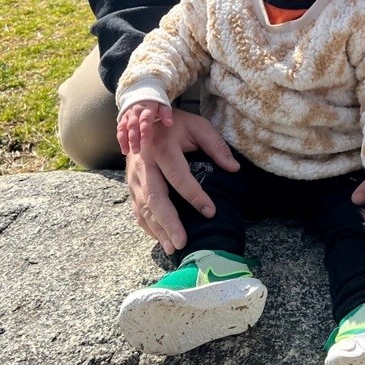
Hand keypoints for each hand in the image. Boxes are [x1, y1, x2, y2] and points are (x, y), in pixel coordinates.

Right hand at [117, 100, 172, 155]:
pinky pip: (120, 129)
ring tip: (128, 152)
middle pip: (133, 126)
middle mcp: (135, 112)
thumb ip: (166, 113)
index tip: (145, 142)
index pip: (145, 120)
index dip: (144, 131)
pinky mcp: (123, 119)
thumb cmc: (155, 104)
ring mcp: (128, 115)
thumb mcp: (163, 104)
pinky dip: (121, 140)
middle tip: (136, 150)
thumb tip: (169, 123)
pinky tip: (124, 150)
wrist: (142, 93)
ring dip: (125, 140)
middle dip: (134, 138)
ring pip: (124, 128)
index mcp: (147, 108)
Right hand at [126, 110, 238, 254]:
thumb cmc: (175, 124)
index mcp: (162, 148)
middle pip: (155, 198)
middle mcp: (145, 165)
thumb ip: (216, 145)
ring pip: (144, 207)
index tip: (210, 211)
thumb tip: (233, 168)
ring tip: (173, 247)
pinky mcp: (131, 185)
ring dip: (158, 229)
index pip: (179, 177)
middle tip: (182, 242)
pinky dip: (147, 226)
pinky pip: (136, 209)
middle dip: (169, 222)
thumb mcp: (198, 126)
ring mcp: (134, 177)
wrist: (143, 117)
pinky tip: (160, 238)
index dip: (194, 196)